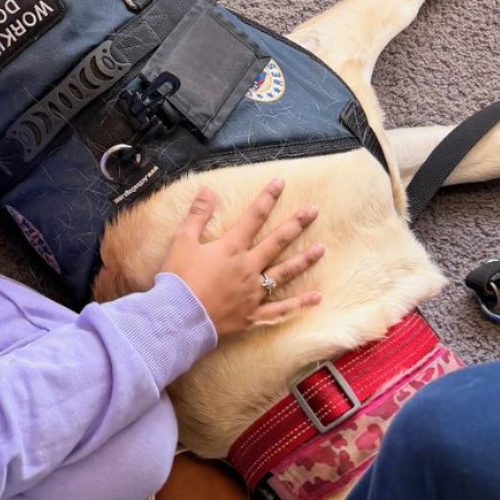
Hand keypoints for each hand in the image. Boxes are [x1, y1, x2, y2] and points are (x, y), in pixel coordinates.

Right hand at [163, 180, 322, 339]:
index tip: (281, 182)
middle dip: (296, 224)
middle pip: (277, 242)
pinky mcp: (253, 314)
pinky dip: (299, 304)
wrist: (178, 317)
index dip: (267, 198)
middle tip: (314, 211)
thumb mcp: (183, 240)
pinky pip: (280, 309)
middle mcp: (248, 267)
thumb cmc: (178, 278)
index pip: (253, 217)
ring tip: (321, 248)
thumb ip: (198, 214)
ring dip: (304, 260)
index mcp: (231, 248)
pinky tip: (316, 297)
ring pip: (284, 273)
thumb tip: (208, 190)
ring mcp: (253, 292)